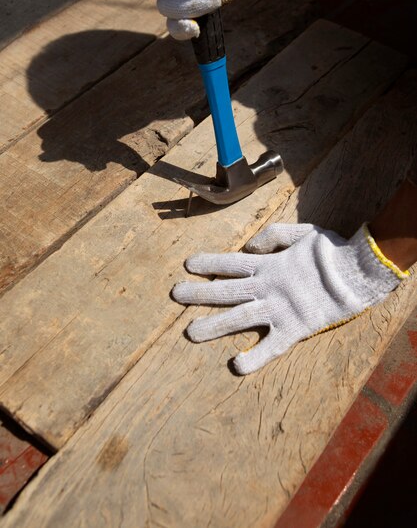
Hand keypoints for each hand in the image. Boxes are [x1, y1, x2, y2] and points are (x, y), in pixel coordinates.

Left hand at [172, 223, 407, 373]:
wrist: (358, 273)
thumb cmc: (331, 251)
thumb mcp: (300, 232)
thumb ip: (271, 236)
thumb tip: (247, 246)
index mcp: (268, 264)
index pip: (230, 263)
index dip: (208, 262)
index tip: (187, 265)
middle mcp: (266, 288)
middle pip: (226, 291)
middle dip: (198, 293)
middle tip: (176, 294)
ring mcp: (278, 310)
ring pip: (238, 319)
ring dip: (212, 326)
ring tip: (189, 333)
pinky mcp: (293, 330)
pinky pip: (270, 347)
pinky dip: (254, 358)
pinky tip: (235, 365)